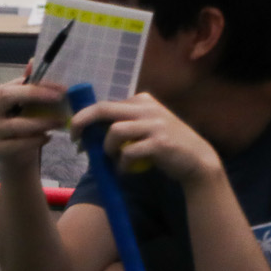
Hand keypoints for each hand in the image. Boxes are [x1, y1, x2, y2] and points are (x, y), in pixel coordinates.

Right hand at [0, 78, 66, 168]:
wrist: (17, 155)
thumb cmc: (24, 125)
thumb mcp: (29, 104)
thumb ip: (31, 84)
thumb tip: (33, 61)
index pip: (16, 85)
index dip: (39, 85)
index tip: (61, 88)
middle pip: (7, 97)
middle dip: (35, 96)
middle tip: (59, 98)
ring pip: (15, 124)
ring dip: (41, 122)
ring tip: (60, 121)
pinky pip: (17, 144)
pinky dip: (35, 140)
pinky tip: (48, 137)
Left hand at [70, 92, 220, 183]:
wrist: (196, 160)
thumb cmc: (164, 145)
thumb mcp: (144, 127)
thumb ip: (122, 124)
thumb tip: (88, 133)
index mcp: (141, 101)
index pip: (104, 105)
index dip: (84, 119)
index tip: (76, 136)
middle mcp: (147, 108)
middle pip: (103, 109)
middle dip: (81, 123)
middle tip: (74, 141)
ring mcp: (154, 124)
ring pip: (114, 131)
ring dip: (108, 150)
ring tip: (115, 160)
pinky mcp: (159, 142)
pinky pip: (128, 152)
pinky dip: (123, 164)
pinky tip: (127, 170)